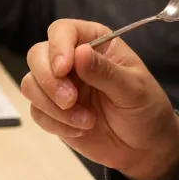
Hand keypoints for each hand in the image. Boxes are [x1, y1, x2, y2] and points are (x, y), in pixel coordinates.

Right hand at [20, 19, 178, 179]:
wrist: (144, 148)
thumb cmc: (146, 111)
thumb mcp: (134, 90)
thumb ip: (105, 72)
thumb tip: (79, 53)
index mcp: (95, 43)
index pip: (63, 31)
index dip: (58, 47)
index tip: (64, 70)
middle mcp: (72, 59)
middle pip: (37, 55)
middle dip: (49, 81)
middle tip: (70, 102)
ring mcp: (59, 85)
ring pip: (31, 84)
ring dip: (52, 106)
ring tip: (86, 122)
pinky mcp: (52, 110)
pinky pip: (36, 111)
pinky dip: (55, 123)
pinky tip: (81, 130)